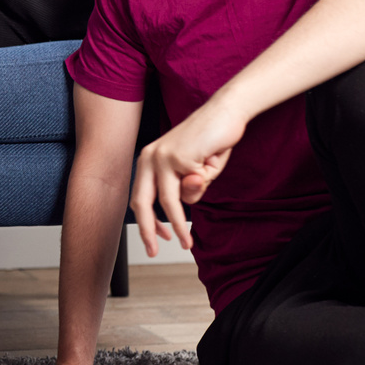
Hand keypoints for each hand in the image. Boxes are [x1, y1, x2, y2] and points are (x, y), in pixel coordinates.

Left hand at [130, 99, 246, 255]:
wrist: (225, 112)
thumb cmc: (210, 141)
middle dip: (146, 232)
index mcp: (147, 161)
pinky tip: (212, 162)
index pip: (139, 198)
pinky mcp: (179, 156)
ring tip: (186, 243)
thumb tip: (183, 203)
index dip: (145, 222)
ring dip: (177, 225)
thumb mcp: (196, 172)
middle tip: (152, 252)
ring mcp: (162, 156)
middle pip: (141, 203)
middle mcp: (149, 158)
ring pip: (168, 201)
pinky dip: (208, 180)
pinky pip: (196, 185)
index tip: (155, 240)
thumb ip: (187, 189)